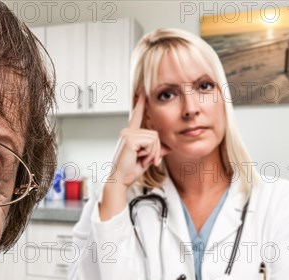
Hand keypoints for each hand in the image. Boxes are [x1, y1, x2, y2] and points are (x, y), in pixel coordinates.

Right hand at [99, 92, 168, 220]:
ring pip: (155, 139)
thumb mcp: (146, 159)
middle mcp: (127, 132)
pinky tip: (139, 158)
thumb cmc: (128, 171)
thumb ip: (156, 151)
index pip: (136, 115)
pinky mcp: (130, 140)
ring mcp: (128, 135)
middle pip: (155, 134)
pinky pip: (151, 143)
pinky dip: (150, 153)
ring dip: (153, 153)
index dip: (141, 103)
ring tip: (141, 160)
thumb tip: (168, 148)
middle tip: (146, 160)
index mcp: (130, 134)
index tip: (143, 91)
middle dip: (155, 150)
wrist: (120, 180)